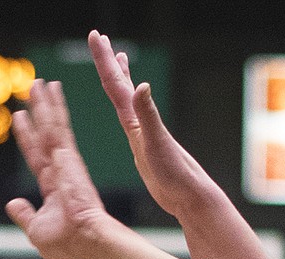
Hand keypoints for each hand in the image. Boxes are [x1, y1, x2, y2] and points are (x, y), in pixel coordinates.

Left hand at [8, 79, 114, 258]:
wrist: (87, 241)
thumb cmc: (67, 244)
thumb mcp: (36, 231)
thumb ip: (24, 215)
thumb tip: (12, 203)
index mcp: (53, 188)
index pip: (36, 156)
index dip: (26, 137)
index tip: (19, 117)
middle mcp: (60, 171)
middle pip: (45, 135)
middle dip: (39, 112)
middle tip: (33, 89)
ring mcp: (66, 162)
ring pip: (52, 126)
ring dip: (45, 103)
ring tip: (39, 82)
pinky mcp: (69, 157)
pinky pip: (56, 127)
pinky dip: (53, 107)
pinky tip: (50, 90)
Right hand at [90, 31, 209, 218]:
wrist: (189, 196)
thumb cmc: (175, 173)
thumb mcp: (157, 142)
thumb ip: (148, 114)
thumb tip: (141, 85)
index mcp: (138, 119)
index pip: (116, 83)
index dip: (104, 59)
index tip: (95, 35)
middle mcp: (140, 121)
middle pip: (120, 84)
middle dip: (108, 60)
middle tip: (99, 37)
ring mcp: (142, 133)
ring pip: (126, 99)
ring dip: (121, 78)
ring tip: (119, 59)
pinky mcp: (144, 147)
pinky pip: (131, 120)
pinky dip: (128, 107)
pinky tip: (129, 107)